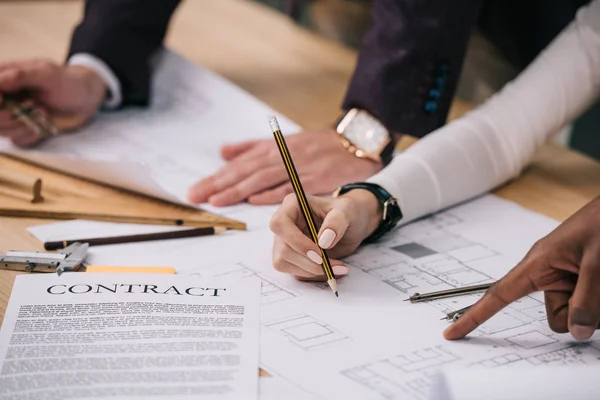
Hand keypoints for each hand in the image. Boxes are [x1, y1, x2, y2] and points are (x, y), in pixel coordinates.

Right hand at [0, 59, 106, 146]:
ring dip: (23, 125)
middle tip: (31, 105)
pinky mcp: (23, 131)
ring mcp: (12, 116)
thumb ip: (19, 76)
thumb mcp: (46, 74)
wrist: (86, 99)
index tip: (4, 100)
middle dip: (8, 115)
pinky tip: (44, 124)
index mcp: (2, 78)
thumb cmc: (67, 82)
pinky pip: (18, 141)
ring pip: (2, 130)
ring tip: (43, 110)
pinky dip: (32, 135)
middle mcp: (3, 98)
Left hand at [187, 128, 383, 205]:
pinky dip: (272, 193)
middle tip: (197, 196)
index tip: (196, 190)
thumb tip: (223, 152)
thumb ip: (252, 147)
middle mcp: (282, 155)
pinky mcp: (315, 177)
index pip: (239, 164)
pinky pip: (290, 186)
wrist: (355, 144)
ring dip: (239, 189)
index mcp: (273, 148)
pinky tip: (255, 199)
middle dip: (219, 183)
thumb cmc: (317, 145)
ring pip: (263, 178)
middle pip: (246, 170)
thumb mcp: (283, 141)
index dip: (217, 177)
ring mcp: (298, 166)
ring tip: (217, 201)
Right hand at [269, 189, 381, 279]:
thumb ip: (337, 222)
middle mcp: (284, 224)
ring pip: (284, 263)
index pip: (280, 224)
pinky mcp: (291, 257)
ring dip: (311, 271)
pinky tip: (330, 269)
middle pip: (283, 249)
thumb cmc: (348, 212)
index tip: (318, 254)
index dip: (296, 241)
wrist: (352, 225)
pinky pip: (294, 272)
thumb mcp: (348, 211)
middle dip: (308, 262)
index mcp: (292, 205)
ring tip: (337, 267)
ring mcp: (285, 242)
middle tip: (332, 266)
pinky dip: (313, 275)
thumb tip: (323, 241)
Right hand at [444, 196, 599, 340]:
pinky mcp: (579, 279)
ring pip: (574, 314)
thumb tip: (577, 331)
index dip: (474, 316)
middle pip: (555, 315)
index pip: (499, 295)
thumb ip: (587, 301)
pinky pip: (586, 306)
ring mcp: (564, 276)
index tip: (453, 332)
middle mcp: (547, 272)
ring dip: (596, 309)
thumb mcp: (596, 263)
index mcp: (538, 263)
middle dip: (580, 315)